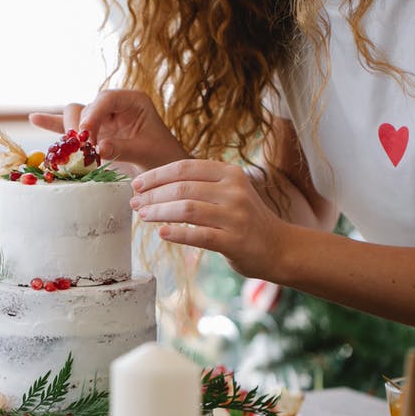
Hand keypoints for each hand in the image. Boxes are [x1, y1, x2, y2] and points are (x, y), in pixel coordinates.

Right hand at [29, 89, 189, 172]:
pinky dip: (54, 124)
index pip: (106, 98)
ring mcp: (103, 119)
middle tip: (81, 147)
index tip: (86, 135)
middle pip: (87, 105)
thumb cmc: (163, 159)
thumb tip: (98, 148)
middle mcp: (115, 106)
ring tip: (68, 147)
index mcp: (133, 101)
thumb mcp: (146, 153)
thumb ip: (123, 148)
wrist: (166, 173)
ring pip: (76, 115)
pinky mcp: (94, 133)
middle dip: (79, 124)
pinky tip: (34, 118)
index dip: (93, 114)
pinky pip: (71, 126)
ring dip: (69, 130)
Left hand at [131, 159, 285, 279]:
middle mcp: (234, 191)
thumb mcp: (229, 192)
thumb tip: (156, 186)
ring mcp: (235, 216)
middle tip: (134, 202)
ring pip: (187, 209)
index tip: (137, 183)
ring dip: (159, 212)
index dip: (157, 175)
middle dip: (153, 195)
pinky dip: (177, 233)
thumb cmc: (245, 219)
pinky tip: (161, 233)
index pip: (185, 168)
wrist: (279, 247)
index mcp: (230, 174)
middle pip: (183, 188)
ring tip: (142, 216)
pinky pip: (198, 235)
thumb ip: (201, 185)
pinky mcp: (234, 241)